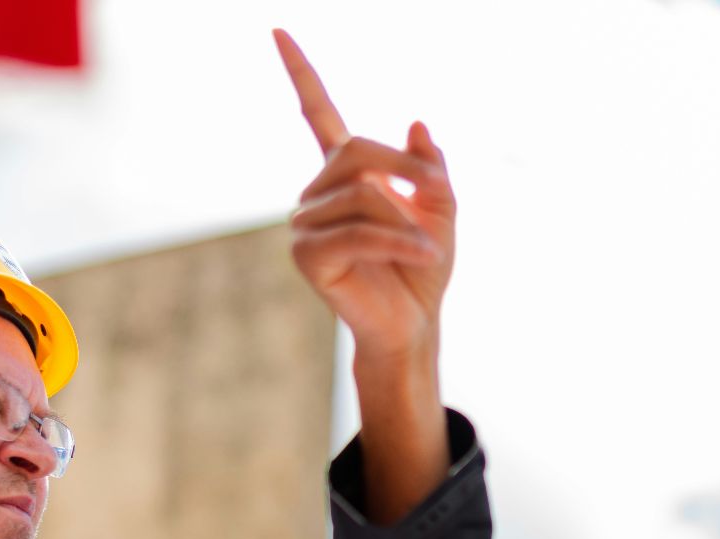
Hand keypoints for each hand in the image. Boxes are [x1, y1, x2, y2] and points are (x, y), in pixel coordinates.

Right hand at [276, 28, 454, 368]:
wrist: (414, 326)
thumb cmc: (422, 273)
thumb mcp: (441, 212)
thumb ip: (431, 169)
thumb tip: (416, 123)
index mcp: (345, 177)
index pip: (316, 115)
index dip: (300, 73)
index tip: (278, 30)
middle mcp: (316, 195)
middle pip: (356, 154)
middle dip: (404, 169)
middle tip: (436, 189)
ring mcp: (305, 226)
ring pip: (363, 198)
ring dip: (407, 223)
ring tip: (427, 248)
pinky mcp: (307, 257)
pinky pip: (359, 234)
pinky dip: (398, 243)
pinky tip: (420, 255)